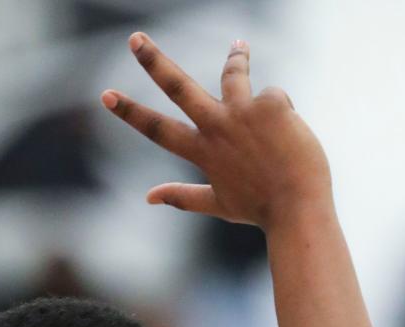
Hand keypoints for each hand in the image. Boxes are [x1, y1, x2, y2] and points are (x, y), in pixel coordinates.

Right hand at [101, 35, 332, 230]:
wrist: (298, 208)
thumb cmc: (261, 209)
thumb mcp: (219, 204)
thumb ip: (182, 197)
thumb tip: (147, 197)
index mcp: (202, 152)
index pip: (158, 129)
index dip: (129, 112)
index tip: (106, 95)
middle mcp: (217, 128)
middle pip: (178, 87)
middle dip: (154, 61)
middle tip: (134, 39)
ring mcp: (243, 113)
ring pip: (233, 73)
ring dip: (235, 58)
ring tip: (238, 47)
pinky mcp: (271, 103)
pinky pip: (274, 97)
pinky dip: (283, 116)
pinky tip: (290, 138)